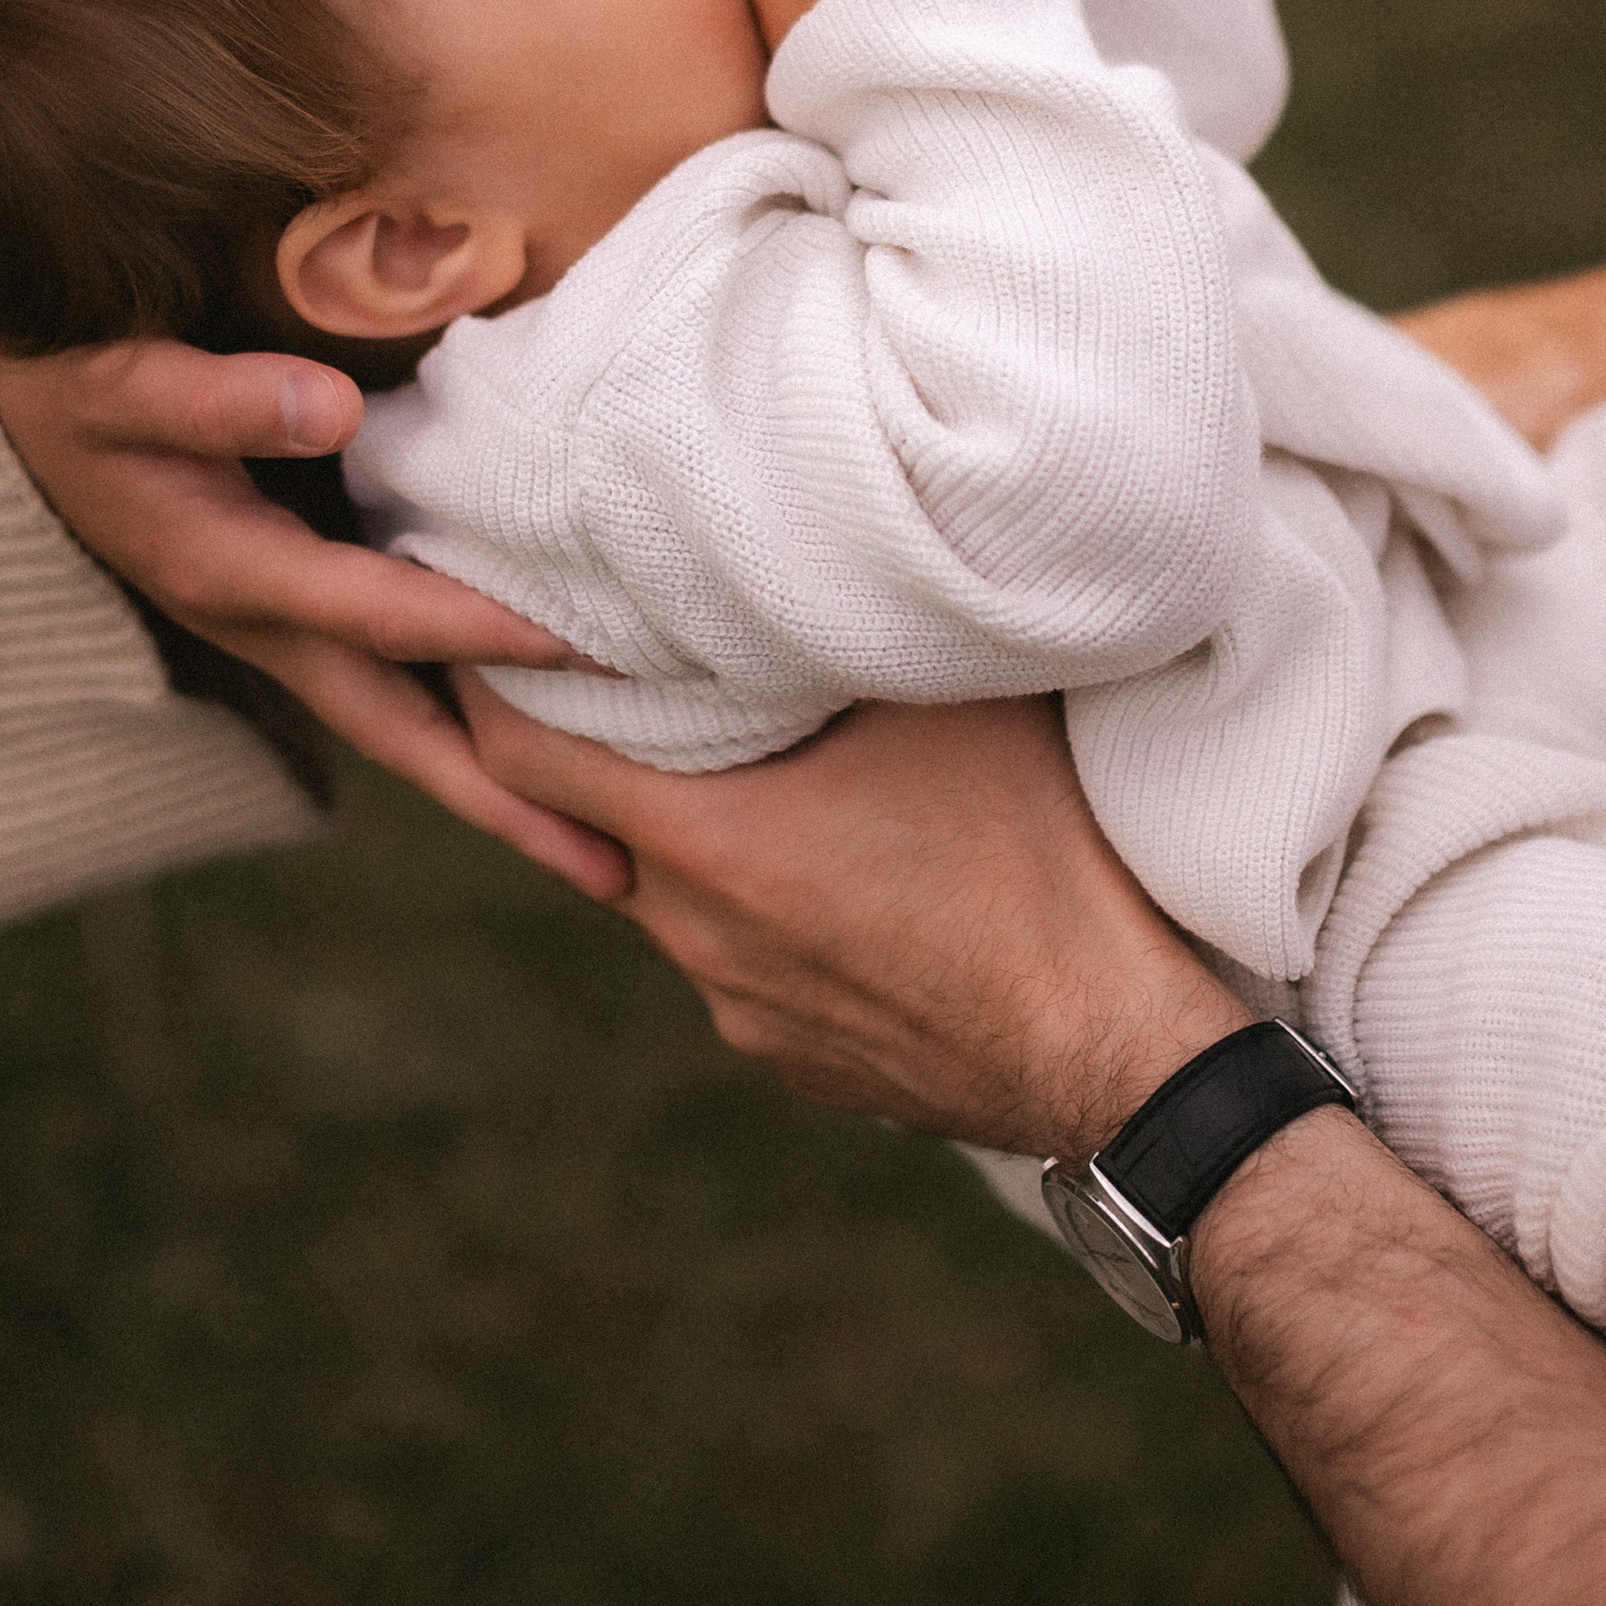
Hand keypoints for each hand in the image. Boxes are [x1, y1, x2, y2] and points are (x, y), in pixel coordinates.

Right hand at [0, 334, 630, 898]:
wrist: (28, 414)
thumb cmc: (76, 387)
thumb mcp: (124, 382)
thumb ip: (220, 398)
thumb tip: (333, 411)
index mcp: (231, 574)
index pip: (376, 615)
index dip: (475, 628)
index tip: (576, 649)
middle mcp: (263, 627)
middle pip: (400, 735)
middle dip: (503, 808)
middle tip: (614, 878)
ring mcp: (281, 631)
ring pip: (401, 727)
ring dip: (493, 787)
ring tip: (599, 847)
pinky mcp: (295, 613)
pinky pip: (394, 685)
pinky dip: (462, 722)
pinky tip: (536, 730)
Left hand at [456, 679, 1247, 1155]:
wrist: (1115, 1051)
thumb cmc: (1039, 857)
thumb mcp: (950, 700)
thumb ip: (847, 622)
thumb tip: (799, 545)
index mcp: (704, 844)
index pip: (519, 754)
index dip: (490, 682)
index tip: (496, 622)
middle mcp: (695, 937)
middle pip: (601, 820)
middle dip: (614, 747)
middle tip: (645, 668)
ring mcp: (743, 1011)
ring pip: (680, 895)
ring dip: (704, 832)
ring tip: (775, 768)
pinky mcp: (798, 1059)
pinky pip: (746, 961)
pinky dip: (766, 906)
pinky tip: (851, 871)